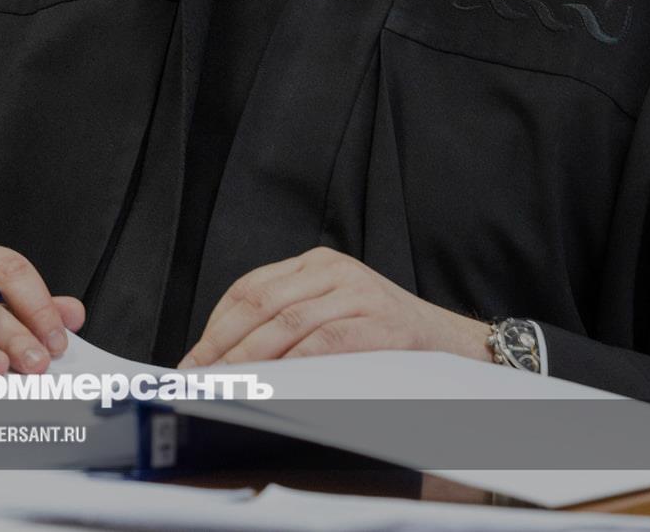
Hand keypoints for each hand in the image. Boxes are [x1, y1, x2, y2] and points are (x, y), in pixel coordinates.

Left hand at [179, 247, 491, 367]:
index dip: (215, 326)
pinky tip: (272, 384)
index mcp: (318, 264)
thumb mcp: (335, 314)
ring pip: (287, 323)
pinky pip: (324, 343)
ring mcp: (359, 293)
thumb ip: (288, 327)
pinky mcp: (379, 322)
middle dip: (223, 345)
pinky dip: (292, 366)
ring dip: (250, 358)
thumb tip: (227, 360)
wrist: (456, 348)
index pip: (249, 288)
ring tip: (227, 385)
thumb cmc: (387, 339)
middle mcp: (335, 270)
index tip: (194, 360)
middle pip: (260, 304)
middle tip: (200, 377)